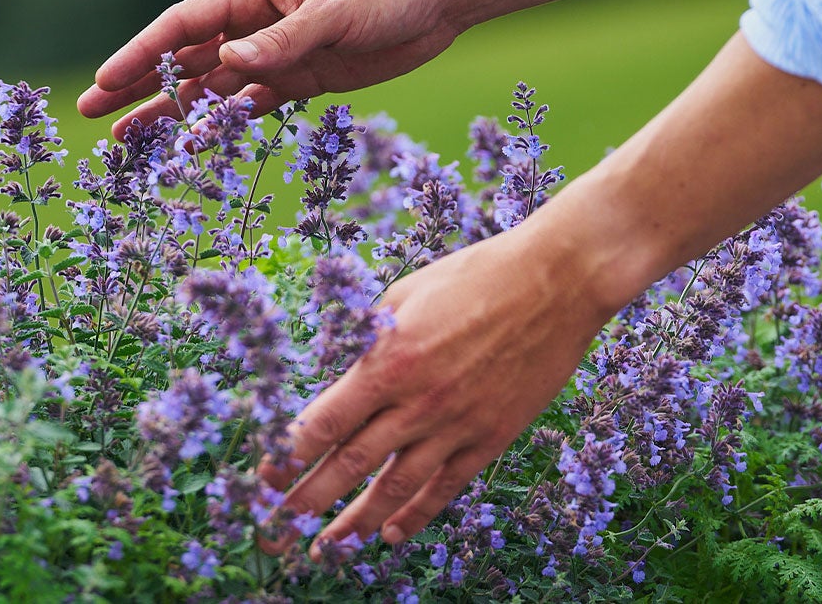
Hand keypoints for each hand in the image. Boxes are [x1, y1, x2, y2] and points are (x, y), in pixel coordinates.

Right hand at [76, 0, 459, 140]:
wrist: (436, 2)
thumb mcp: (334, 14)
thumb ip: (282, 42)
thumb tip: (228, 64)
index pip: (182, 26)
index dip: (140, 55)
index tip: (105, 82)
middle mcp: (255, 25)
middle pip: (184, 59)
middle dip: (139, 88)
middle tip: (94, 118)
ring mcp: (275, 55)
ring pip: (211, 88)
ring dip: (173, 113)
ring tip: (131, 142)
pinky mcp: (301, 80)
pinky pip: (251, 104)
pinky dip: (224, 123)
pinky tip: (195, 144)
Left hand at [260, 221, 618, 556]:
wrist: (557, 281)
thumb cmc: (478, 274)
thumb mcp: (407, 293)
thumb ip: (371, 339)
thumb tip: (342, 372)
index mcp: (388, 360)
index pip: (322, 423)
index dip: (287, 457)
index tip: (263, 478)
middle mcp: (417, 401)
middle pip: (348, 464)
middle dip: (306, 501)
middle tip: (276, 529)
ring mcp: (457, 423)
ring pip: (394, 488)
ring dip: (354, 522)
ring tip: (327, 547)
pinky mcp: (492, 435)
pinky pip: (446, 486)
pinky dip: (416, 515)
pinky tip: (391, 535)